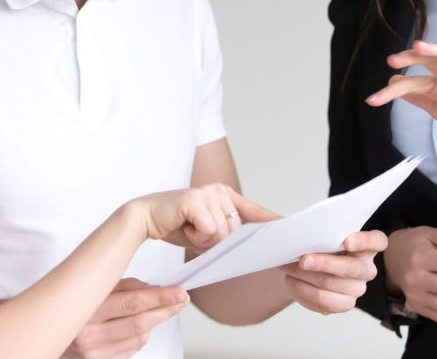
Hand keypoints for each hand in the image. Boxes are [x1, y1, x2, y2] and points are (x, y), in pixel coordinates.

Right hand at [63, 278, 188, 358]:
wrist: (45, 336)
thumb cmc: (70, 308)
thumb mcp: (91, 290)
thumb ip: (122, 287)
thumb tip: (153, 288)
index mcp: (85, 311)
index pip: (132, 303)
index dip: (160, 297)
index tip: (179, 291)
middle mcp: (89, 336)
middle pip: (140, 323)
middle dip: (165, 310)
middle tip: (181, 299)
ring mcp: (95, 355)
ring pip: (139, 338)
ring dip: (153, 323)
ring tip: (156, 310)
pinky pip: (131, 350)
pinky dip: (140, 336)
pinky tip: (137, 325)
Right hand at [133, 184, 279, 253]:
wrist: (145, 217)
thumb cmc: (176, 224)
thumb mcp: (206, 231)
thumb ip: (226, 233)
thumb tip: (248, 246)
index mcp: (226, 196)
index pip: (255, 211)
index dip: (272, 222)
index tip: (291, 229)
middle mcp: (220, 191)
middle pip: (237, 232)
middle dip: (217, 242)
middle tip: (195, 233)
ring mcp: (208, 193)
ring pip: (223, 234)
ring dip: (204, 241)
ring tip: (188, 229)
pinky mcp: (195, 200)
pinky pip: (209, 231)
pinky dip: (196, 237)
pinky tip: (183, 226)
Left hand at [279, 230, 386, 314]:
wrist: (304, 265)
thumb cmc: (315, 244)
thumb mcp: (316, 232)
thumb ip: (312, 228)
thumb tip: (290, 227)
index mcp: (366, 245)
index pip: (377, 241)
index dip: (365, 241)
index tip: (347, 241)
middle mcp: (366, 268)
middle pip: (351, 268)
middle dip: (324, 263)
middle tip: (303, 260)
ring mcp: (357, 288)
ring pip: (332, 285)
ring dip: (306, 276)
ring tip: (287, 267)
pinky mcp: (343, 304)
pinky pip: (323, 302)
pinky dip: (303, 291)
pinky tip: (291, 281)